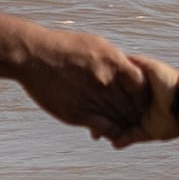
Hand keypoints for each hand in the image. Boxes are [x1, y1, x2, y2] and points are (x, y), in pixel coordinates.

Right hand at [17, 29, 162, 143]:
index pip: (141, 85)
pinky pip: (103, 127)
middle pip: (131, 104)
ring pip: (119, 118)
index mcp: (113, 62)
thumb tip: (129, 68)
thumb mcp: (96, 45)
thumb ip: (115, 60)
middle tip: (135, 117)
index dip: (143, 95)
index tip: (140, 99)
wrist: (35, 56)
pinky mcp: (77, 112)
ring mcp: (91, 97)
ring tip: (123, 127)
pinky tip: (109, 134)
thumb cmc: (65, 47)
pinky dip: (110, 132)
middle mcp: (105, 81)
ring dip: (123, 124)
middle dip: (135, 112)